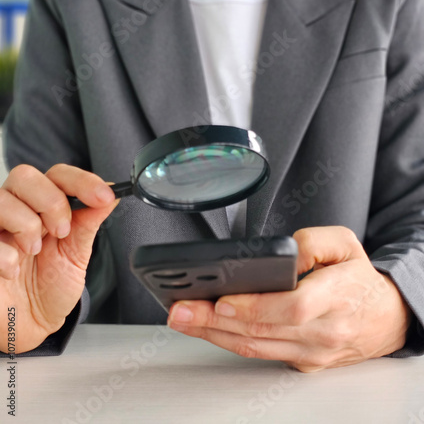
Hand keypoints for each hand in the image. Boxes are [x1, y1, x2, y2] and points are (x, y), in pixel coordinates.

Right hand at [0, 164, 118, 352]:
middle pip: (25, 176)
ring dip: (26, 224)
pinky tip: (12, 270)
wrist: (30, 326)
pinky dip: (4, 254)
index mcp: (43, 208)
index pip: (58, 175)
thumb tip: (113, 193)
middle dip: (51, 202)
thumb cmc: (50, 288)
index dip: (82, 181)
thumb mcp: (77, 254)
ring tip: (34, 251)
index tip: (104, 197)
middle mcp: (16, 211)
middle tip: (62, 232)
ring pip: (2, 198)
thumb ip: (89, 222)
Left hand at [167, 226, 411, 371]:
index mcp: (336, 297)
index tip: (222, 301)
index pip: (292, 307)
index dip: (255, 306)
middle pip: (262, 330)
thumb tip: (283, 256)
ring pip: (256, 347)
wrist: (385, 317)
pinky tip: (210, 329)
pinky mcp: (303, 363)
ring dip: (215, 334)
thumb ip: (314, 242)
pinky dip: (231, 342)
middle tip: (181, 310)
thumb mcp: (345, 243)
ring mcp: (313, 352)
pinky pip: (262, 354)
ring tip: (184, 319)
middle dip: (214, 321)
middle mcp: (324, 331)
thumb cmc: (359, 278)